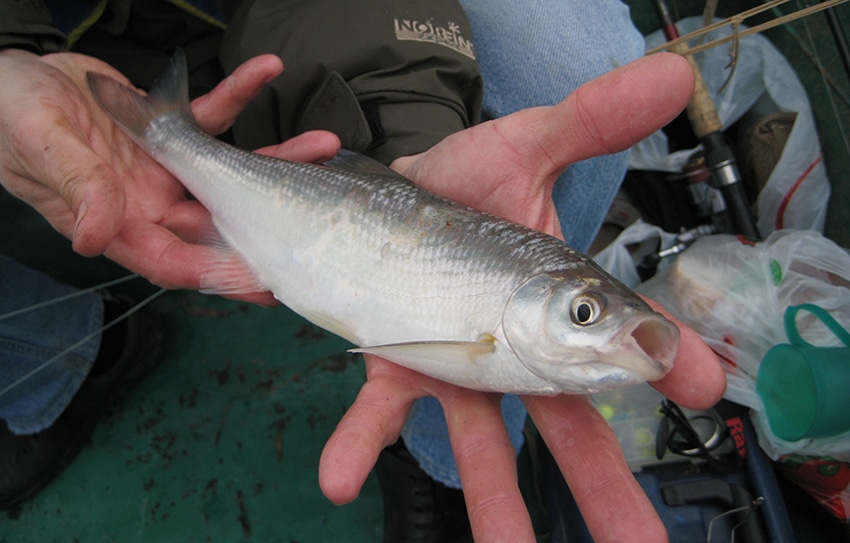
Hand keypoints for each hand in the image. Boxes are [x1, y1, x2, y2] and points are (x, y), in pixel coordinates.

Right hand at [0, 48, 338, 303]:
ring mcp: (164, 168)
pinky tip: (265, 70)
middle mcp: (149, 201)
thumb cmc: (8, 117)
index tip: (264, 282)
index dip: (219, 274)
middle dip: (269, 220)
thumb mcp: (39, 148)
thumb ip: (76, 188)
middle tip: (319, 218)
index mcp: (118, 221)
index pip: (175, 260)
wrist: (7, 78)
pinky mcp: (169, 129)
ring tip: (321, 143)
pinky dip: (238, 93)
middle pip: (220, 221)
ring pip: (230, 172)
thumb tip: (97, 238)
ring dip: (276, 156)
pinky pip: (210, 115)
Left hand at [319, 53, 726, 541]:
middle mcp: (509, 349)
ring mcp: (451, 364)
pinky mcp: (393, 361)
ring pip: (479, 442)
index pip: (620, 343)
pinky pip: (379, 409)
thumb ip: (591, 118)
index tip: (704, 388)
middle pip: (563, 424)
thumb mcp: (528, 145)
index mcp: (554, 306)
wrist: (389, 189)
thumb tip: (673, 75)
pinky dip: (360, 446)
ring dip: (493, 502)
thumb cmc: (467, 181)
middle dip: (601, 485)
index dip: (665, 364)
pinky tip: (339, 483)